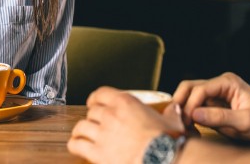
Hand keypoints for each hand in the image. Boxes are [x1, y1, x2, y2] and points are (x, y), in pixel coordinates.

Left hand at [68, 87, 185, 163]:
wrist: (164, 159)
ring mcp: (102, 133)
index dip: (95, 99)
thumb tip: (174, 109)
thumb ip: (170, 112)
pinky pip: (76, 145)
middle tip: (96, 124)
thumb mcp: (172, 120)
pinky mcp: (97, 153)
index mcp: (126, 102)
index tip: (95, 103)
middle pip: (91, 111)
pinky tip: (77, 146)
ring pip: (81, 127)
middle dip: (92, 117)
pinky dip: (75, 145)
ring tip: (83, 135)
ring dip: (81, 131)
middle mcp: (111, 115)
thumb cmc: (168, 141)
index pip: (101, 93)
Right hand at [174, 72, 249, 144]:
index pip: (199, 89)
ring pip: (189, 97)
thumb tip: (194, 114)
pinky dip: (190, 118)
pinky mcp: (215, 107)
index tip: (185, 122)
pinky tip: (192, 130)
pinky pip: (196, 108)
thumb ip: (220, 117)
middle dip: (181, 104)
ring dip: (183, 112)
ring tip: (184, 129)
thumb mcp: (246, 122)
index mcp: (227, 82)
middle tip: (178, 123)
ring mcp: (216, 95)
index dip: (189, 105)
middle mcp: (219, 85)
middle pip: (189, 88)